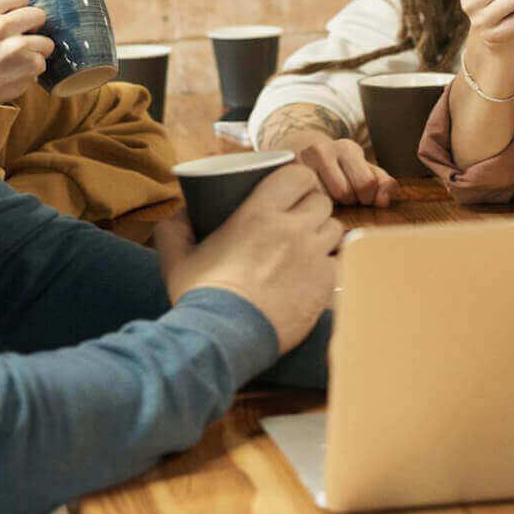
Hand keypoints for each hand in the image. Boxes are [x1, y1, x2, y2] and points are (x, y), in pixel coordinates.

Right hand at [0, 0, 52, 103]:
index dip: (21, 7)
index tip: (13, 17)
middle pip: (39, 14)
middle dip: (32, 28)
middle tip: (17, 39)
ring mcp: (14, 46)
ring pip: (46, 40)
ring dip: (35, 50)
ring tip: (16, 58)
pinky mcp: (27, 66)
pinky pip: (43, 60)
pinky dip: (32, 68)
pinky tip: (15, 71)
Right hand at [152, 164, 340, 351]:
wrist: (224, 337)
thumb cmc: (200, 297)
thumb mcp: (176, 258)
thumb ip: (175, 228)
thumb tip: (182, 212)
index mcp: (259, 214)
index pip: (297, 175)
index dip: (299, 179)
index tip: (292, 189)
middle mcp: (292, 229)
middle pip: (321, 200)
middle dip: (312, 206)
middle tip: (298, 220)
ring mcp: (313, 256)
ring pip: (336, 229)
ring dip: (323, 234)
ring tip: (307, 246)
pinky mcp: (325, 285)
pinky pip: (338, 262)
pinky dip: (328, 265)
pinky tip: (312, 274)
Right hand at [290, 131, 398, 206]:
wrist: (294, 151)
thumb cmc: (333, 167)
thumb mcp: (360, 169)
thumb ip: (380, 182)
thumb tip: (384, 201)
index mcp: (348, 148)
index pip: (368, 183)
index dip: (367, 197)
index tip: (359, 196)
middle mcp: (323, 149)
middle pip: (345, 193)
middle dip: (347, 202)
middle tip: (341, 198)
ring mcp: (300, 161)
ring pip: (323, 199)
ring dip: (327, 206)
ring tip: (324, 198)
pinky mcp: (283, 174)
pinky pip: (304, 201)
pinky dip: (309, 206)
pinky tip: (309, 199)